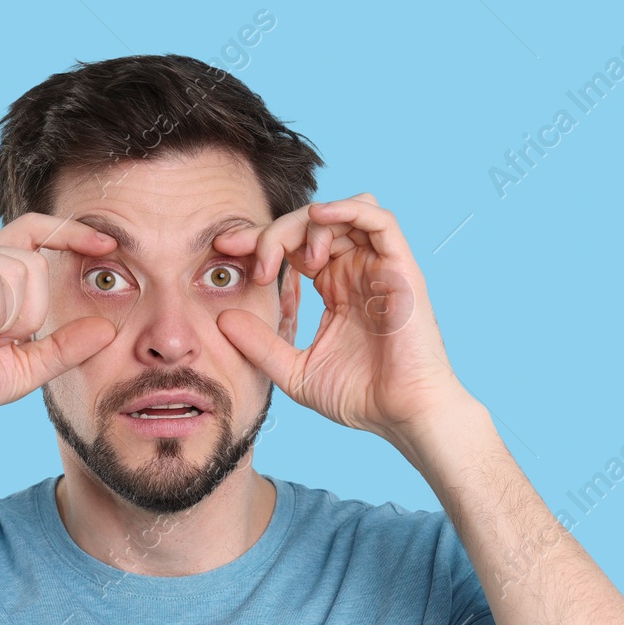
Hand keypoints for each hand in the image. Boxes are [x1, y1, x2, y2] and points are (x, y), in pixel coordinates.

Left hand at [212, 194, 463, 447]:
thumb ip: (260, 344)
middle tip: (249, 254)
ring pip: (342, 213)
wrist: (402, 416)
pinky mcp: (400, 268)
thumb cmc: (359, 397)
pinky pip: (378, 220)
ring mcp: (379, 267)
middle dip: (275, 232)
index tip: (224, 250)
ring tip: (296, 259)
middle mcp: (356, 271)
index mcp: (334, 287)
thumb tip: (221, 318)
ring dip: (308, 224)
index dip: (259, 241)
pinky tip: (320, 217)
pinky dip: (348, 209)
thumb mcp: (294, 370)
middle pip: (312, 224)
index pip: (294, 246)